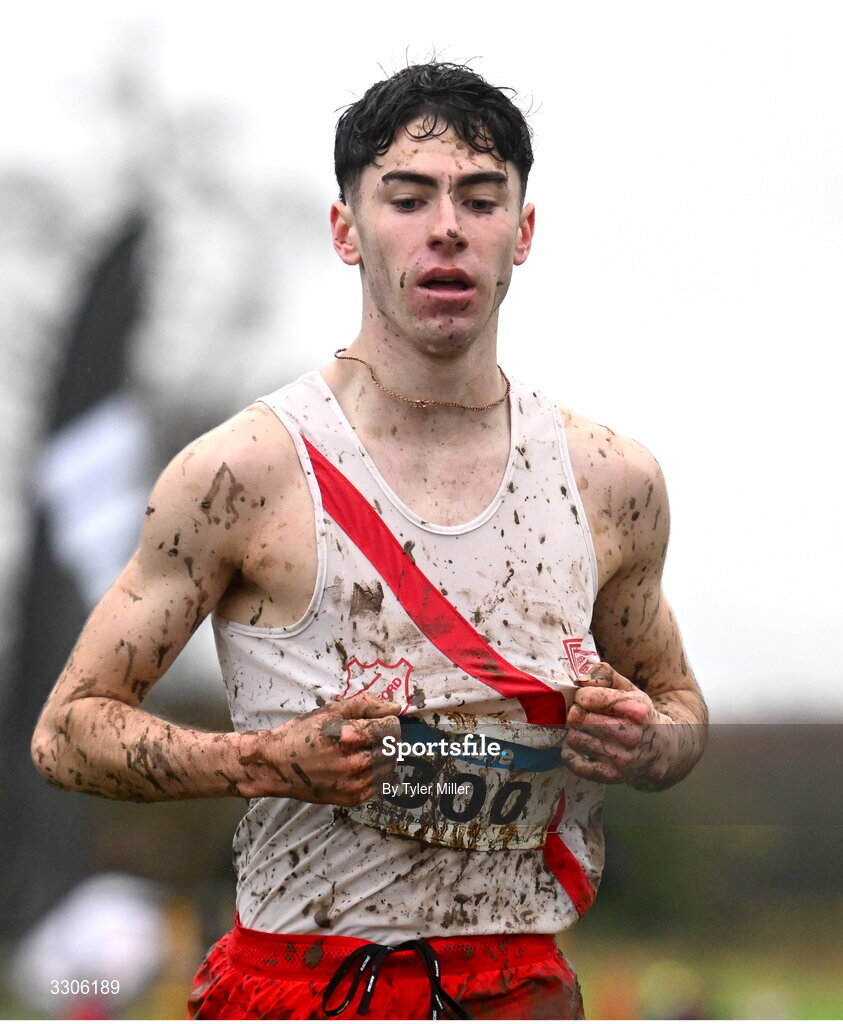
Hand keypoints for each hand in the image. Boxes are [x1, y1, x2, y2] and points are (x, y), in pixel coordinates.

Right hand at [236, 694, 400, 804]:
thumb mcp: (331, 711)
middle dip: (387, 737)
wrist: (277, 765)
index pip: (389, 729)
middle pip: (392, 748)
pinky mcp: (351, 799)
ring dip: (383, 755)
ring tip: (363, 748)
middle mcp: (351, 763)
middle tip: (372, 733)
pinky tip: (359, 764)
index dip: (389, 721)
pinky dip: (375, 772)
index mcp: (346, 737)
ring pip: (387, 766)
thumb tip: (395, 708)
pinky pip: (378, 784)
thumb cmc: (302, 734)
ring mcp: (351, 784)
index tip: (382, 720)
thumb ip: (365, 705)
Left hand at [562, 662, 668, 783]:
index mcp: (636, 710)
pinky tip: (581, 746)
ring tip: (585, 729)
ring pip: (574, 738)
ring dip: (574, 731)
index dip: (581, 695)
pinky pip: (574, 762)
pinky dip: (570, 752)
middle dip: (575, 712)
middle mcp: (631, 735)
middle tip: (582, 714)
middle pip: (578, 718)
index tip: (585, 698)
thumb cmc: (639, 715)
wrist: (661, 750)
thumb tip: (581, 677)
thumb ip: (605, 674)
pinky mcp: (611, 776)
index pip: (588, 697)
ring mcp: (621, 758)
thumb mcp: (630, 689)